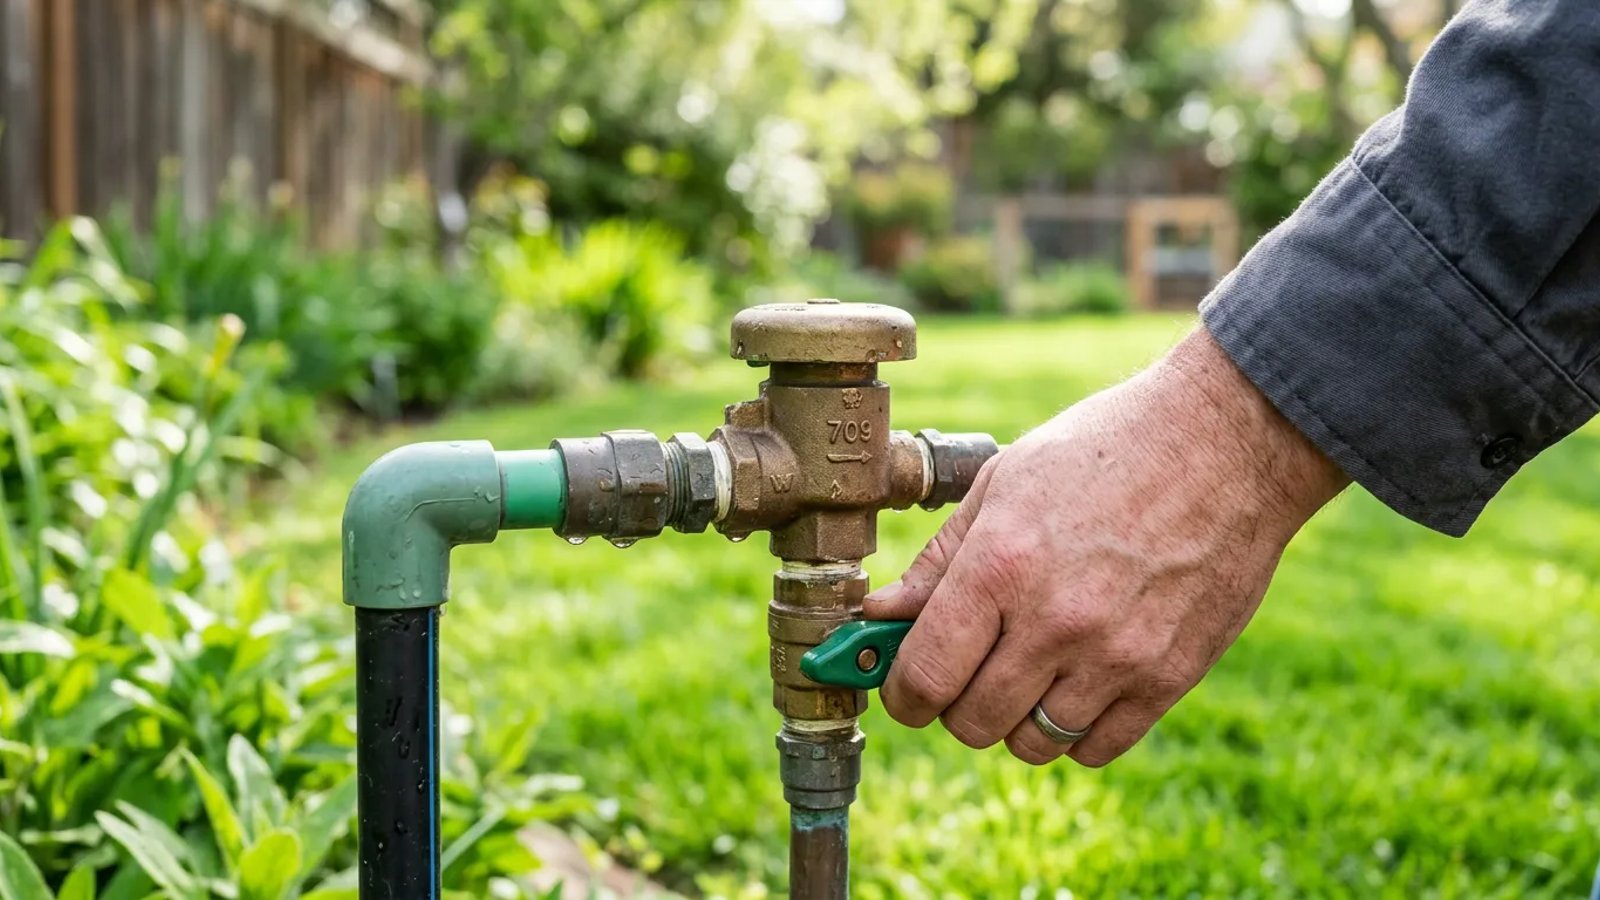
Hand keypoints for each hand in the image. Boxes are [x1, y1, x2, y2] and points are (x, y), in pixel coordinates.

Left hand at [866, 327, 1347, 765]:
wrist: (1226, 441)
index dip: (902, 694)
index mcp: (1002, 565)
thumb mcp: (1004, 483)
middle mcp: (1056, 620)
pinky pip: (1097, 748)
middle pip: (972, 722)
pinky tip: (1076, 684)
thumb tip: (880, 614)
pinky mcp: (1170, 676)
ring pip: (1033, 743)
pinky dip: (1075, 731)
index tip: (906, 687)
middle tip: (968, 670)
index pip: (925, 676)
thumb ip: (939, 561)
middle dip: (955, 705)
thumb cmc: (1105, 448)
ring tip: (1028, 670)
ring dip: (1016, 718)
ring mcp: (1117, 655)